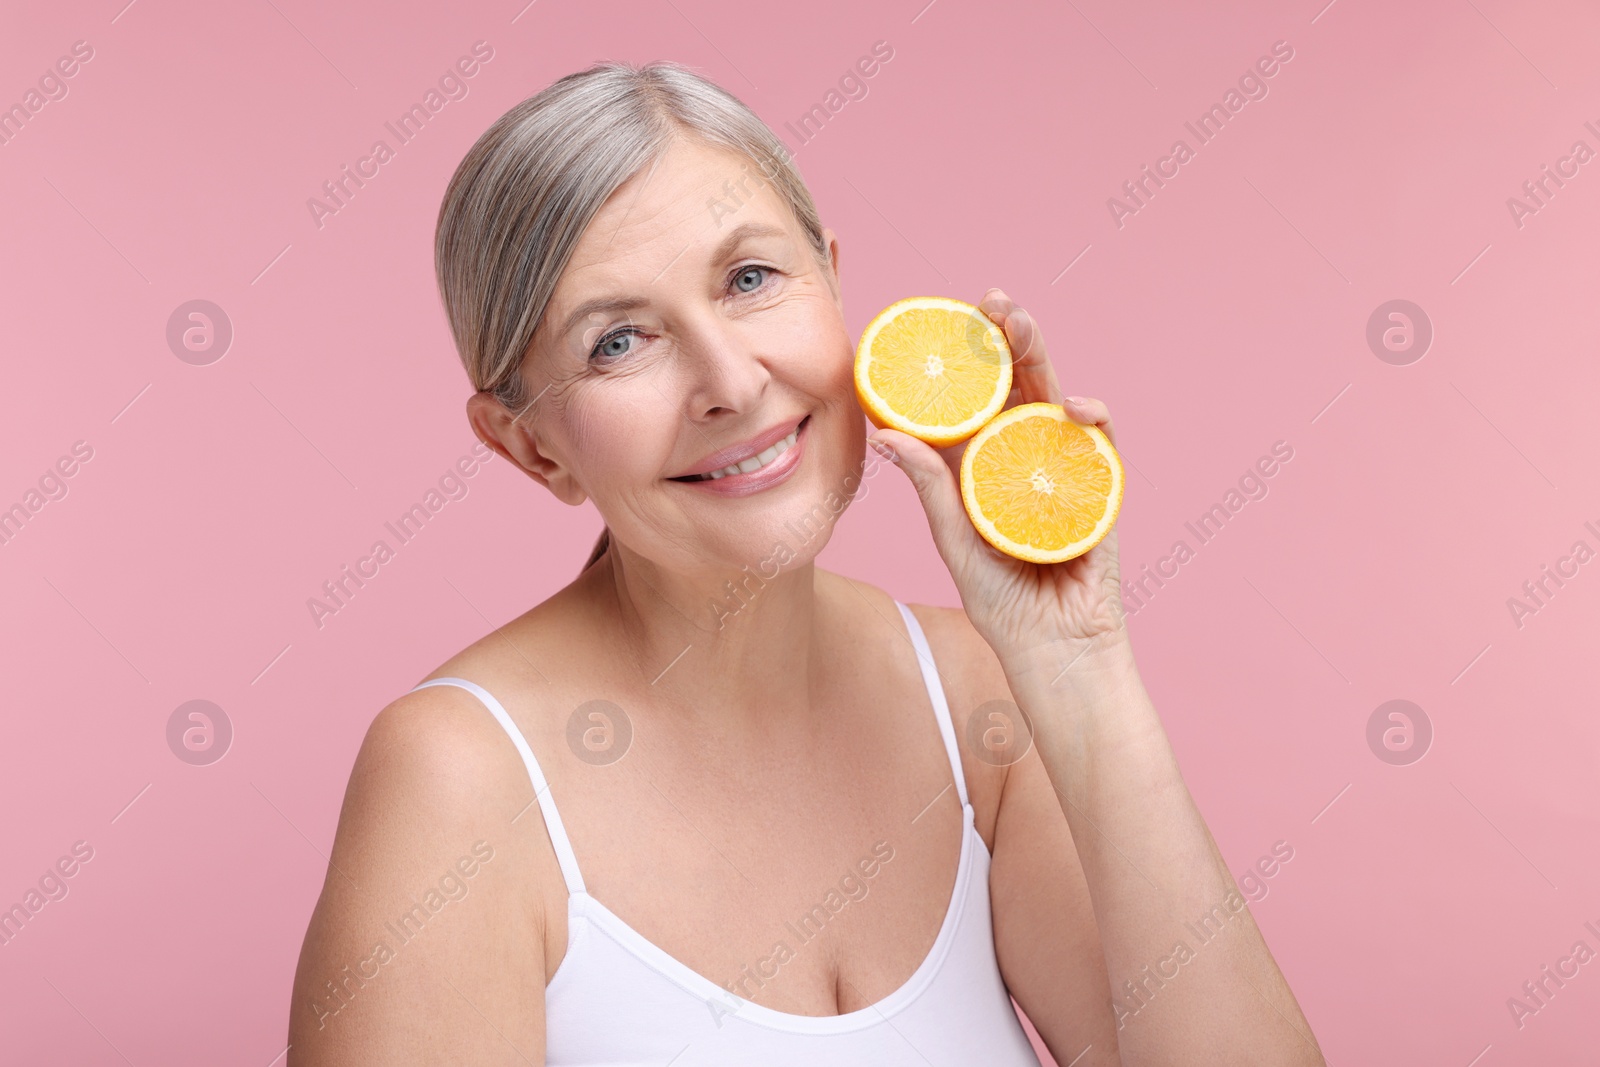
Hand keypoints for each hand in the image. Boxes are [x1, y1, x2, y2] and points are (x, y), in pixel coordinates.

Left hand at [868, 289, 1129, 665]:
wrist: (1054, 652)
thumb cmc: (1004, 605)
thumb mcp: (954, 541)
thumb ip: (931, 486)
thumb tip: (885, 431)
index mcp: (992, 464)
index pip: (982, 398)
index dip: (970, 358)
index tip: (945, 319)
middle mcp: (1030, 458)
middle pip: (1023, 384)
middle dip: (1010, 337)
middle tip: (992, 300)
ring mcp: (1068, 470)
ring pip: (1058, 399)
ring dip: (1043, 357)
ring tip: (1021, 324)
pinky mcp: (1102, 491)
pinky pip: (1101, 445)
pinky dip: (1092, 420)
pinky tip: (1075, 404)